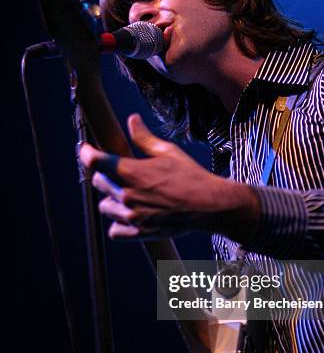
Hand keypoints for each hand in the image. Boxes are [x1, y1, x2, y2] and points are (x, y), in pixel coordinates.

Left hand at [79, 114, 259, 240]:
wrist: (209, 205)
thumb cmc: (191, 176)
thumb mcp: (167, 152)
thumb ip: (144, 137)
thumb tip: (132, 120)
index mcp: (132, 172)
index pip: (94, 161)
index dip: (86, 153)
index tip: (87, 150)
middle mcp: (127, 194)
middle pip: (98, 182)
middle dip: (104, 174)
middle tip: (119, 172)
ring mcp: (132, 216)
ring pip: (105, 206)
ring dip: (112, 199)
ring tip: (128, 195)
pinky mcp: (139, 232)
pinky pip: (115, 230)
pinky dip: (119, 223)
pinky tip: (130, 215)